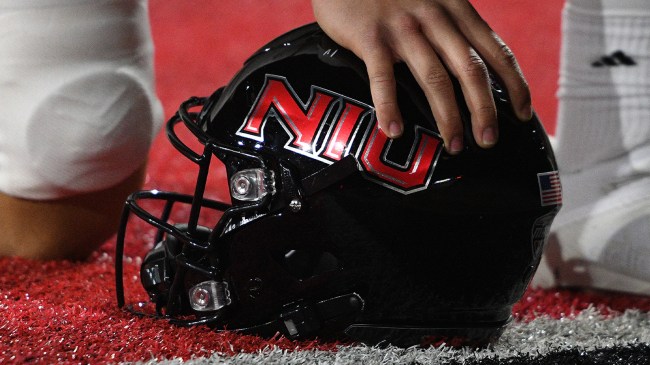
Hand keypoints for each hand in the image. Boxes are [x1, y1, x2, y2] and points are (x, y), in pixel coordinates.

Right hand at [312, 0, 531, 153]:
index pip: (496, 50)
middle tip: (488, 140)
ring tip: (454, 144)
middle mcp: (435, 18)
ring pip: (434, 78)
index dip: (514, 84)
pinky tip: (393, 130)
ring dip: (447, 116)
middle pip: (470, 70)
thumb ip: (450, 26)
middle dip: (484, 109)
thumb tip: (470, 63)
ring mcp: (403, 28)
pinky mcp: (371, 37)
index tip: (522, 112)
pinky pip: (383, 78)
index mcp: (455, 9)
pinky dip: (389, 107)